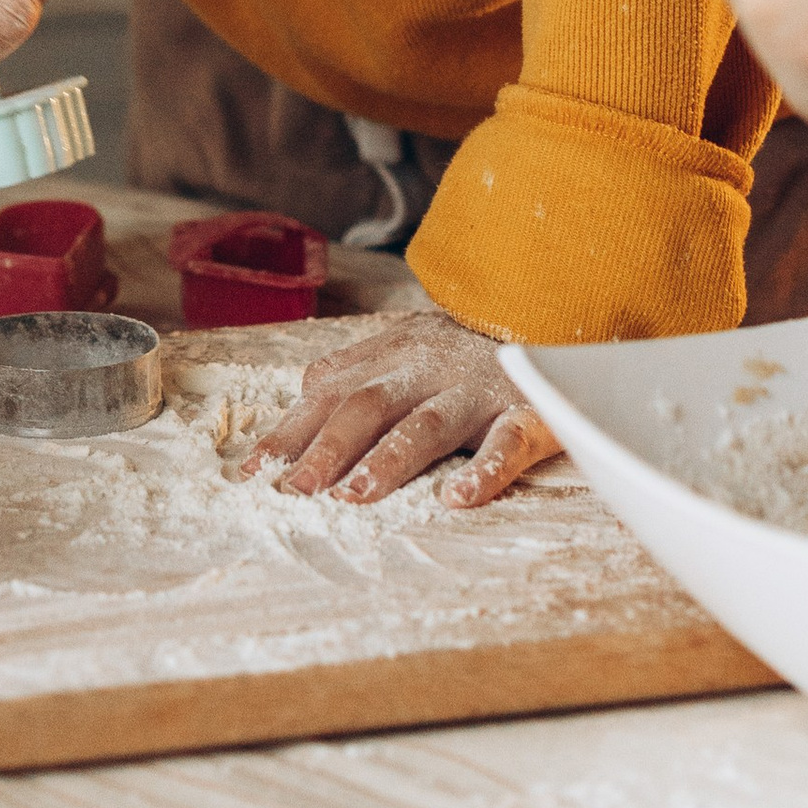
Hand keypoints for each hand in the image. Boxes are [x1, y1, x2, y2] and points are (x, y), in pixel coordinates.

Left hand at [245, 314, 557, 508]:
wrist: (556, 311)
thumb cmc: (472, 347)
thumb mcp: (411, 344)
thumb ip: (359, 368)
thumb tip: (302, 392)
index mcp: (397, 352)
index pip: (331, 391)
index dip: (291, 431)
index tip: (252, 473)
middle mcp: (430, 367)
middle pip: (368, 405)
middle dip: (326, 448)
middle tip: (293, 491)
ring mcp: (480, 390)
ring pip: (428, 423)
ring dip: (389, 460)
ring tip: (355, 494)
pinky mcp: (531, 413)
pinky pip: (509, 442)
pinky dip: (486, 470)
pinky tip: (460, 497)